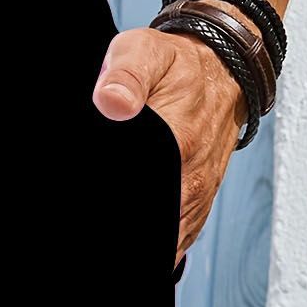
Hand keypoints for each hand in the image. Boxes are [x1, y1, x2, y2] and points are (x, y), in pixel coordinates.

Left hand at [93, 25, 244, 263]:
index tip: (83, 216)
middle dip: (122, 238)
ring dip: (141, 248)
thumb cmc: (179, 63)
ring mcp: (198, 195)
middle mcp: (192, 178)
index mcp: (179, 143)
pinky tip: (137, 248)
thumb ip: (126, 75)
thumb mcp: (145, 52)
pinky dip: (156, 249)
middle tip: (87, 236)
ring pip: (165, 243)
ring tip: (103, 254)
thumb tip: (109, 102)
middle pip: (150, 229)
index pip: (138, 196)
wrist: (223, 68)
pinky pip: (177, 241)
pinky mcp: (199, 203)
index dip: (110, 210)